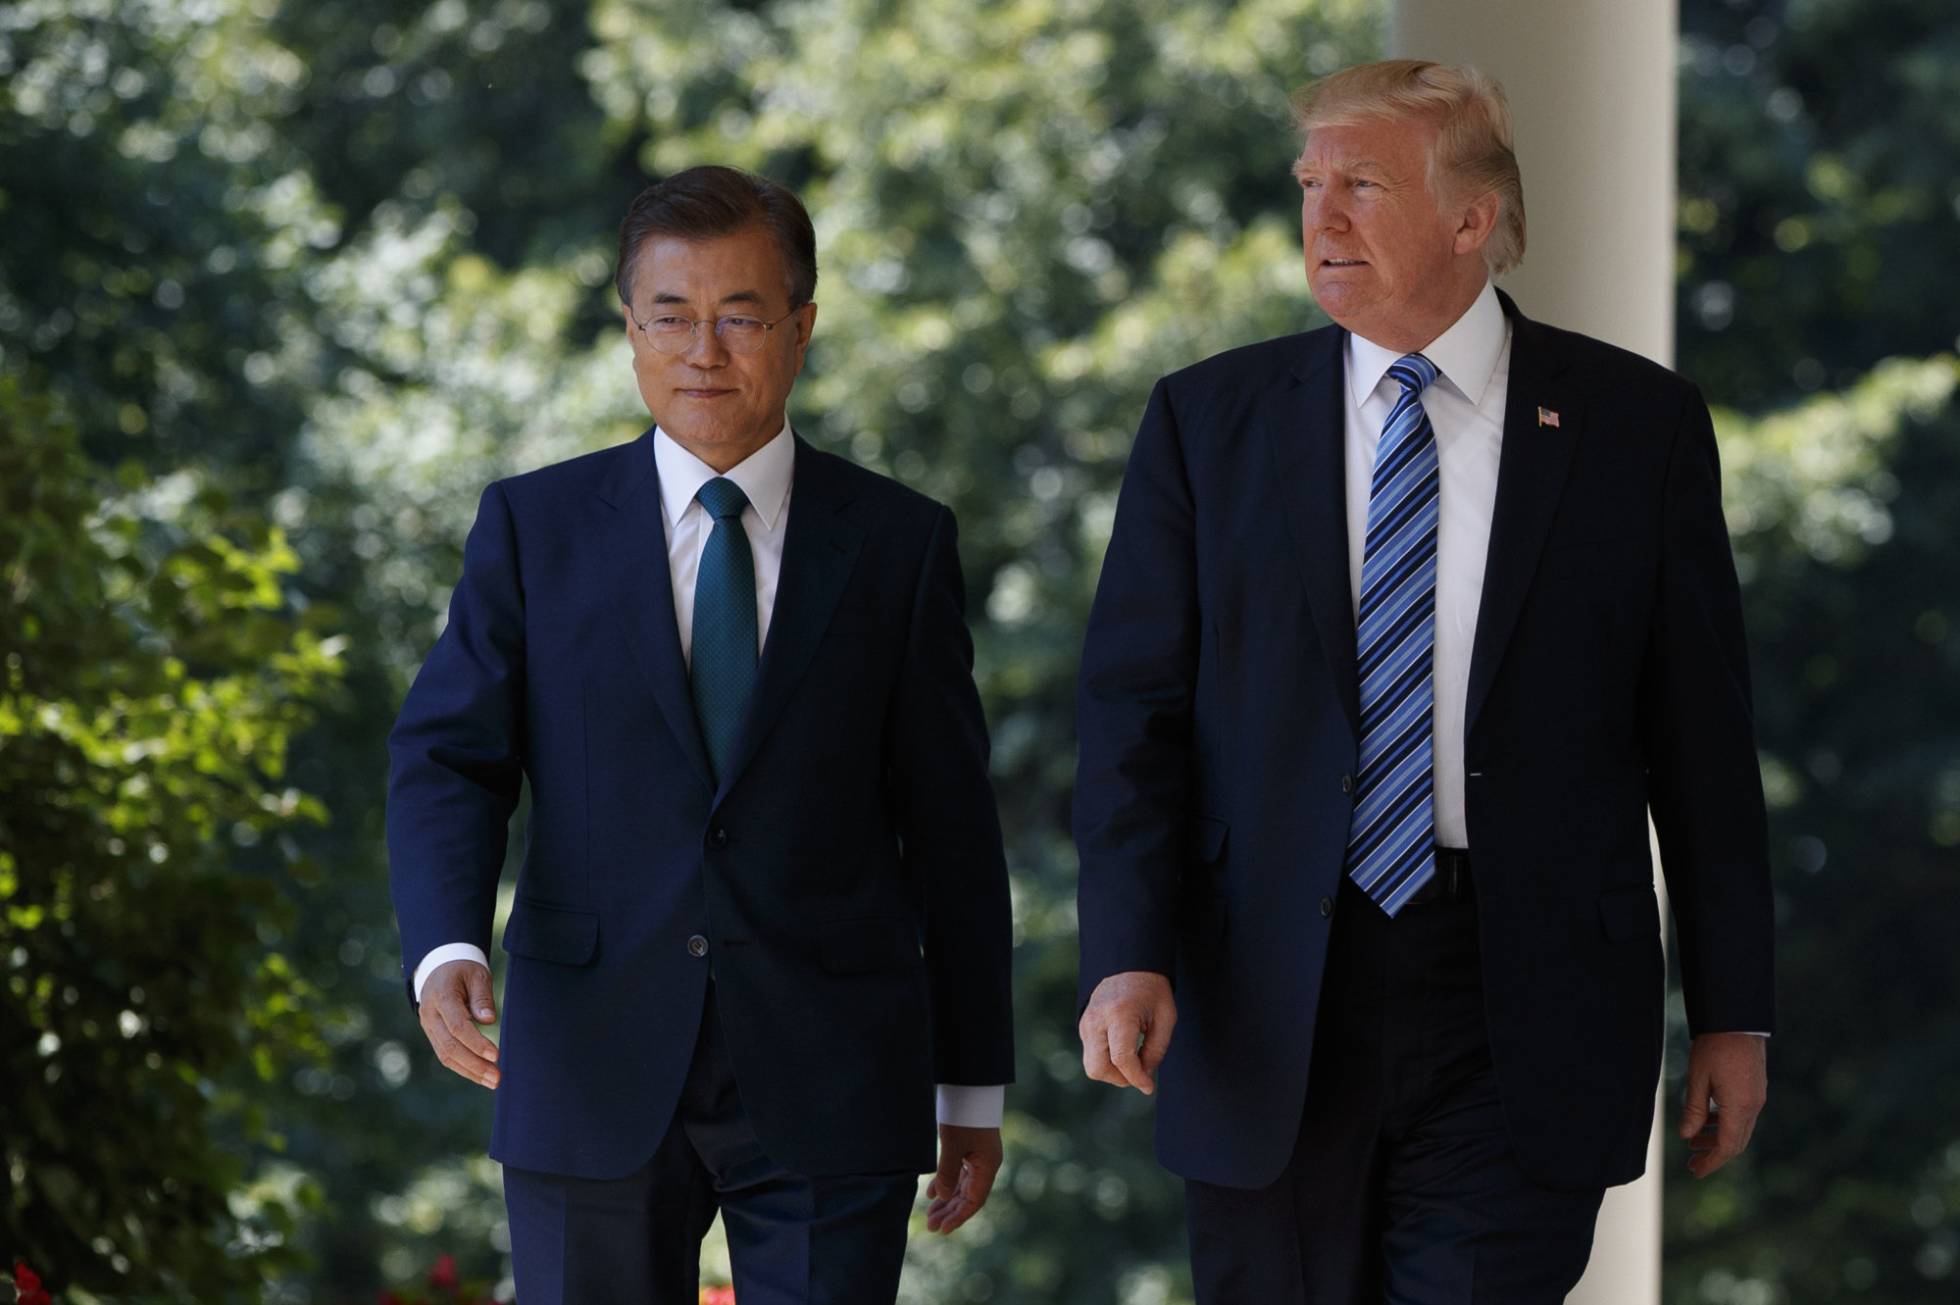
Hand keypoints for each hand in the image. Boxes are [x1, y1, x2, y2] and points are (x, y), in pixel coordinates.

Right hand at [417, 958, 499, 1089]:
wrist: (439, 967)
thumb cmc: (463, 969)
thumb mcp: (477, 974)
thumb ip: (482, 997)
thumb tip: (488, 1020)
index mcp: (441, 997)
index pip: (457, 1026)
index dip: (476, 1043)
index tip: (496, 1055)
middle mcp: (430, 1015)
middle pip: (450, 1047)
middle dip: (474, 1065)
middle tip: (497, 1078)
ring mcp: (428, 1027)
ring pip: (446, 1055)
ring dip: (470, 1071)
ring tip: (493, 1081)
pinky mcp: (433, 1034)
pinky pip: (445, 1055)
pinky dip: (463, 1067)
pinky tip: (480, 1075)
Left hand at [925, 1124, 1001, 1234]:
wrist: (969, 1086)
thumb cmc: (963, 1114)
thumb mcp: (952, 1144)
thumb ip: (946, 1172)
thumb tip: (940, 1197)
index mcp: (988, 1166)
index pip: (974, 1201)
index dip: (958, 1217)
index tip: (942, 1229)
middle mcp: (986, 1164)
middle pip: (968, 1196)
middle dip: (950, 1212)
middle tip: (931, 1226)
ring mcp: (978, 1156)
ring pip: (962, 1186)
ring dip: (946, 1200)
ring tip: (929, 1215)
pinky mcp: (970, 1148)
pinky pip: (959, 1173)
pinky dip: (946, 1183)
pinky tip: (931, 1193)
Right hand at [1079, 971, 1175, 1094]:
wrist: (1129, 966)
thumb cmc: (1152, 992)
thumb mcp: (1165, 1019)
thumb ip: (1155, 1051)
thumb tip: (1143, 1078)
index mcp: (1119, 1014)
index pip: (1121, 1059)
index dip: (1136, 1078)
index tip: (1149, 1087)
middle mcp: (1097, 1020)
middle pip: (1098, 1068)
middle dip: (1120, 1079)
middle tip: (1140, 1074)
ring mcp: (1086, 1023)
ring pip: (1093, 1066)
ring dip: (1114, 1072)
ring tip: (1135, 1060)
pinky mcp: (1083, 1027)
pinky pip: (1092, 1056)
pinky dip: (1108, 1062)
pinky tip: (1124, 1051)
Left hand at [1677, 1032, 1766, 1177]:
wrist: (1738, 1020)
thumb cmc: (1715, 1046)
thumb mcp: (1697, 1078)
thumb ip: (1694, 1110)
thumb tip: (1687, 1135)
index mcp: (1740, 1107)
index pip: (1728, 1146)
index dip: (1711, 1162)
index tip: (1695, 1171)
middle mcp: (1753, 1106)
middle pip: (1736, 1142)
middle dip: (1713, 1155)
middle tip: (1692, 1163)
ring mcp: (1757, 1097)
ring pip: (1739, 1129)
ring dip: (1717, 1138)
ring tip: (1693, 1141)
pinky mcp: (1755, 1088)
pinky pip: (1742, 1115)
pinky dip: (1724, 1123)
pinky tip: (1707, 1120)